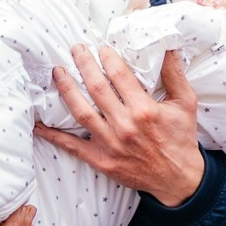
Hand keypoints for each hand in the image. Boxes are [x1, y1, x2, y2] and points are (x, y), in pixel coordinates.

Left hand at [36, 47, 205, 207]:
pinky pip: (72, 146)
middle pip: (96, 88)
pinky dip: (53, 135)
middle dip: (83, 65)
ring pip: (81, 112)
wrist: (178, 179)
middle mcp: (125, 125)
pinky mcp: (101, 160)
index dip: (107, 58)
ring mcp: (110, 144)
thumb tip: (168, 46)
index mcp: (145, 110)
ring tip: (58, 72)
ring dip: (66, 90)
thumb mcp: (185, 104)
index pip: (119, 76)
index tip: (101, 48)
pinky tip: (39, 124)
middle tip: (75, 49)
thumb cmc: (181, 139)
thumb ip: (174, 74)